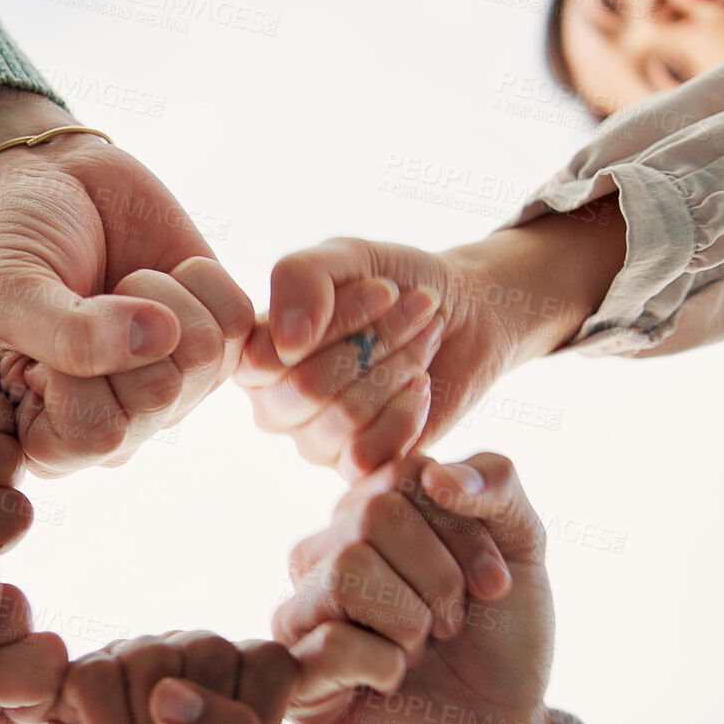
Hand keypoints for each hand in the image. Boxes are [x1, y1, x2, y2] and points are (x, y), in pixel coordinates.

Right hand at [0, 86, 253, 476]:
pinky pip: (239, 322)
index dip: (80, 375)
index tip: (48, 328)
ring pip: (205, 356)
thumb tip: (162, 338)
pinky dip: (200, 279)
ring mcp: (174, 385)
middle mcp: (120, 422)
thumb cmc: (14, 242)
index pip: (95, 438)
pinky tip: (166, 273)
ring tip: (123, 283)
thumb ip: (68, 336)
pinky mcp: (218, 340)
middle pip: (160, 395)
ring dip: (161, 293)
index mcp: (53, 430)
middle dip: (125, 321)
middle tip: (91, 295)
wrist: (54, 177)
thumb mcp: (12, 291)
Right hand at [237, 205, 623, 478]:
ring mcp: (312, 440)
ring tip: (424, 340)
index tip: (385, 288)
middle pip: (307, 388)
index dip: (335, 321)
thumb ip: (299, 277)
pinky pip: (367, 455)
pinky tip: (422, 385)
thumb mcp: (346, 256)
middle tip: (419, 309)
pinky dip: (407, 411)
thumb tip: (289, 342)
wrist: (467, 314)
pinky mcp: (356, 467)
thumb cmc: (396, 282)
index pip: (268, 354)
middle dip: (377, 341)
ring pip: (343, 418)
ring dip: (399, 367)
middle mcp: (274, 404)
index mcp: (256, 354)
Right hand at [276, 453, 570, 723]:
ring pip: (346, 570)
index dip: (463, 529)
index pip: (403, 474)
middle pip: (371, 516)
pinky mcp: (295, 677)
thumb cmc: (502, 643)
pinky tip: (391, 683)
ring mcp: (303, 613)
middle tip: (450, 625)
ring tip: (417, 652)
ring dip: (411, 622)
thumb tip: (436, 472)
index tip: (495, 585)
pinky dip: (385, 665)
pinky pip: (331, 643)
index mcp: (369, 514)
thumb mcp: (523, 548)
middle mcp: (324, 555)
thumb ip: (495, 483)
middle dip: (439, 578)